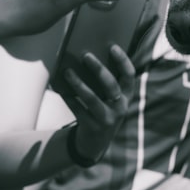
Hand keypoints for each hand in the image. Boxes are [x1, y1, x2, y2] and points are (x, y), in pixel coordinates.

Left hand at [58, 43, 136, 162]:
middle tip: (86, 56)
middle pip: (111, 85)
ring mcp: (107, 118)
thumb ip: (107, 82)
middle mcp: (120, 107)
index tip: (112, 46)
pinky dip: (68, 98)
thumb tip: (89, 56)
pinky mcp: (92, 127)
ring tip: (67, 72)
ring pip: (92, 98)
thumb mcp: (111, 99)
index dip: (123, 61)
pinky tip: (60, 89)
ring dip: (79, 84)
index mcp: (127, 95)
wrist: (96, 142)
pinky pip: (78, 110)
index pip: (129, 75)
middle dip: (98, 69)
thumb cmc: (103, 110)